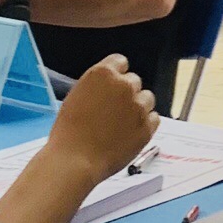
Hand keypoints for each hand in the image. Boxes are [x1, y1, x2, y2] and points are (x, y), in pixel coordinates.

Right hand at [46, 54, 157, 185]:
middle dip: (127, 93)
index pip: (120, 62)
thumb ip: (97, 87)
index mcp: (102, 74)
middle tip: (115, 111)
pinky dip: (146, 124)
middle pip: (134, 81)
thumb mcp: (77, 97)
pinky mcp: (147, 126)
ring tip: (122, 124)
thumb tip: (108, 89)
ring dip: (139, 107)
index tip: (114, 86)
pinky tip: (130, 133)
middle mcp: (124, 85)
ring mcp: (138, 106)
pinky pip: (154, 118)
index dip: (117, 75)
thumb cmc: (68, 133)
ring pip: (147, 99)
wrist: (75, 160)